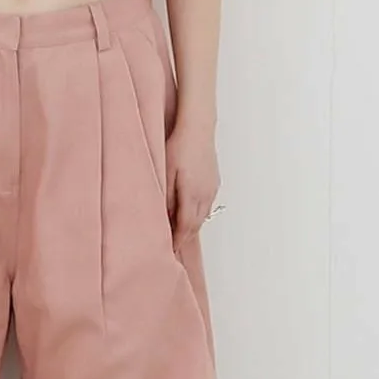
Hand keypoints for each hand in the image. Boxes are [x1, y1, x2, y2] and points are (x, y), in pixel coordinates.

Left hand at [164, 113, 219, 248]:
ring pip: (202, 216)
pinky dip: (197, 214)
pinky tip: (189, 213)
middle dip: (185, 238)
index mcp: (192, 195)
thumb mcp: (165, 172)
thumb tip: (165, 218)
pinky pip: (206, 205)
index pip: (185, 227)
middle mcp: (205, 195)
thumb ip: (166, 198)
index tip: (170, 251)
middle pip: (196, 225)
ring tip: (180, 234)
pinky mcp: (214, 182)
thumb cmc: (179, 146)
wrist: (199, 127)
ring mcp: (212, 189)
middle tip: (174, 248)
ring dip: (192, 227)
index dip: (177, 241)